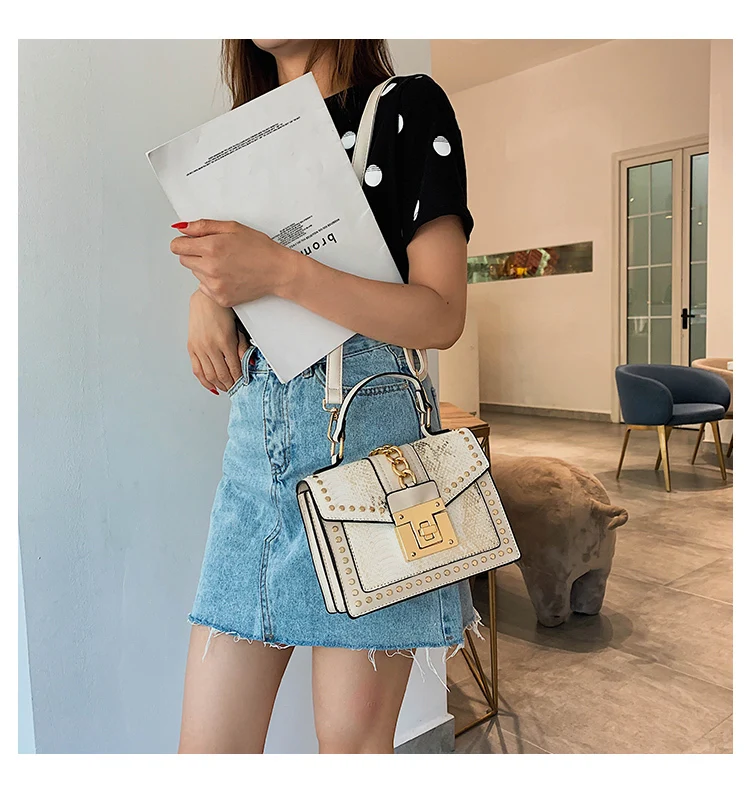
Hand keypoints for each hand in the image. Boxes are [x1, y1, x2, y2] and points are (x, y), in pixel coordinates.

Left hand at [170, 219, 288, 307]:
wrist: (278, 271)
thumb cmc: (260, 249)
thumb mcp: (232, 228)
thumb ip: (203, 227)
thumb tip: (182, 228)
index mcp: (211, 248)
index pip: (177, 246)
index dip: (184, 242)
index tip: (191, 242)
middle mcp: (210, 268)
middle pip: (183, 260)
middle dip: (194, 254)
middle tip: (214, 252)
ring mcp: (215, 286)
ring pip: (195, 274)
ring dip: (204, 268)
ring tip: (225, 264)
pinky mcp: (221, 298)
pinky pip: (205, 288)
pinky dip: (213, 282)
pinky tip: (228, 276)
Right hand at [187, 289, 249, 392]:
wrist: (206, 300)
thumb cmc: (224, 311)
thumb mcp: (238, 328)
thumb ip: (243, 347)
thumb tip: (248, 364)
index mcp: (225, 342)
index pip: (234, 368)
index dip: (239, 379)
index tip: (244, 384)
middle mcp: (211, 346)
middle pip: (222, 375)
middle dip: (230, 385)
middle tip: (236, 389)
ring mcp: (199, 348)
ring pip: (209, 375)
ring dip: (219, 385)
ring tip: (226, 388)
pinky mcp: (191, 347)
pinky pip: (197, 370)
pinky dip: (204, 381)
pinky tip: (212, 386)